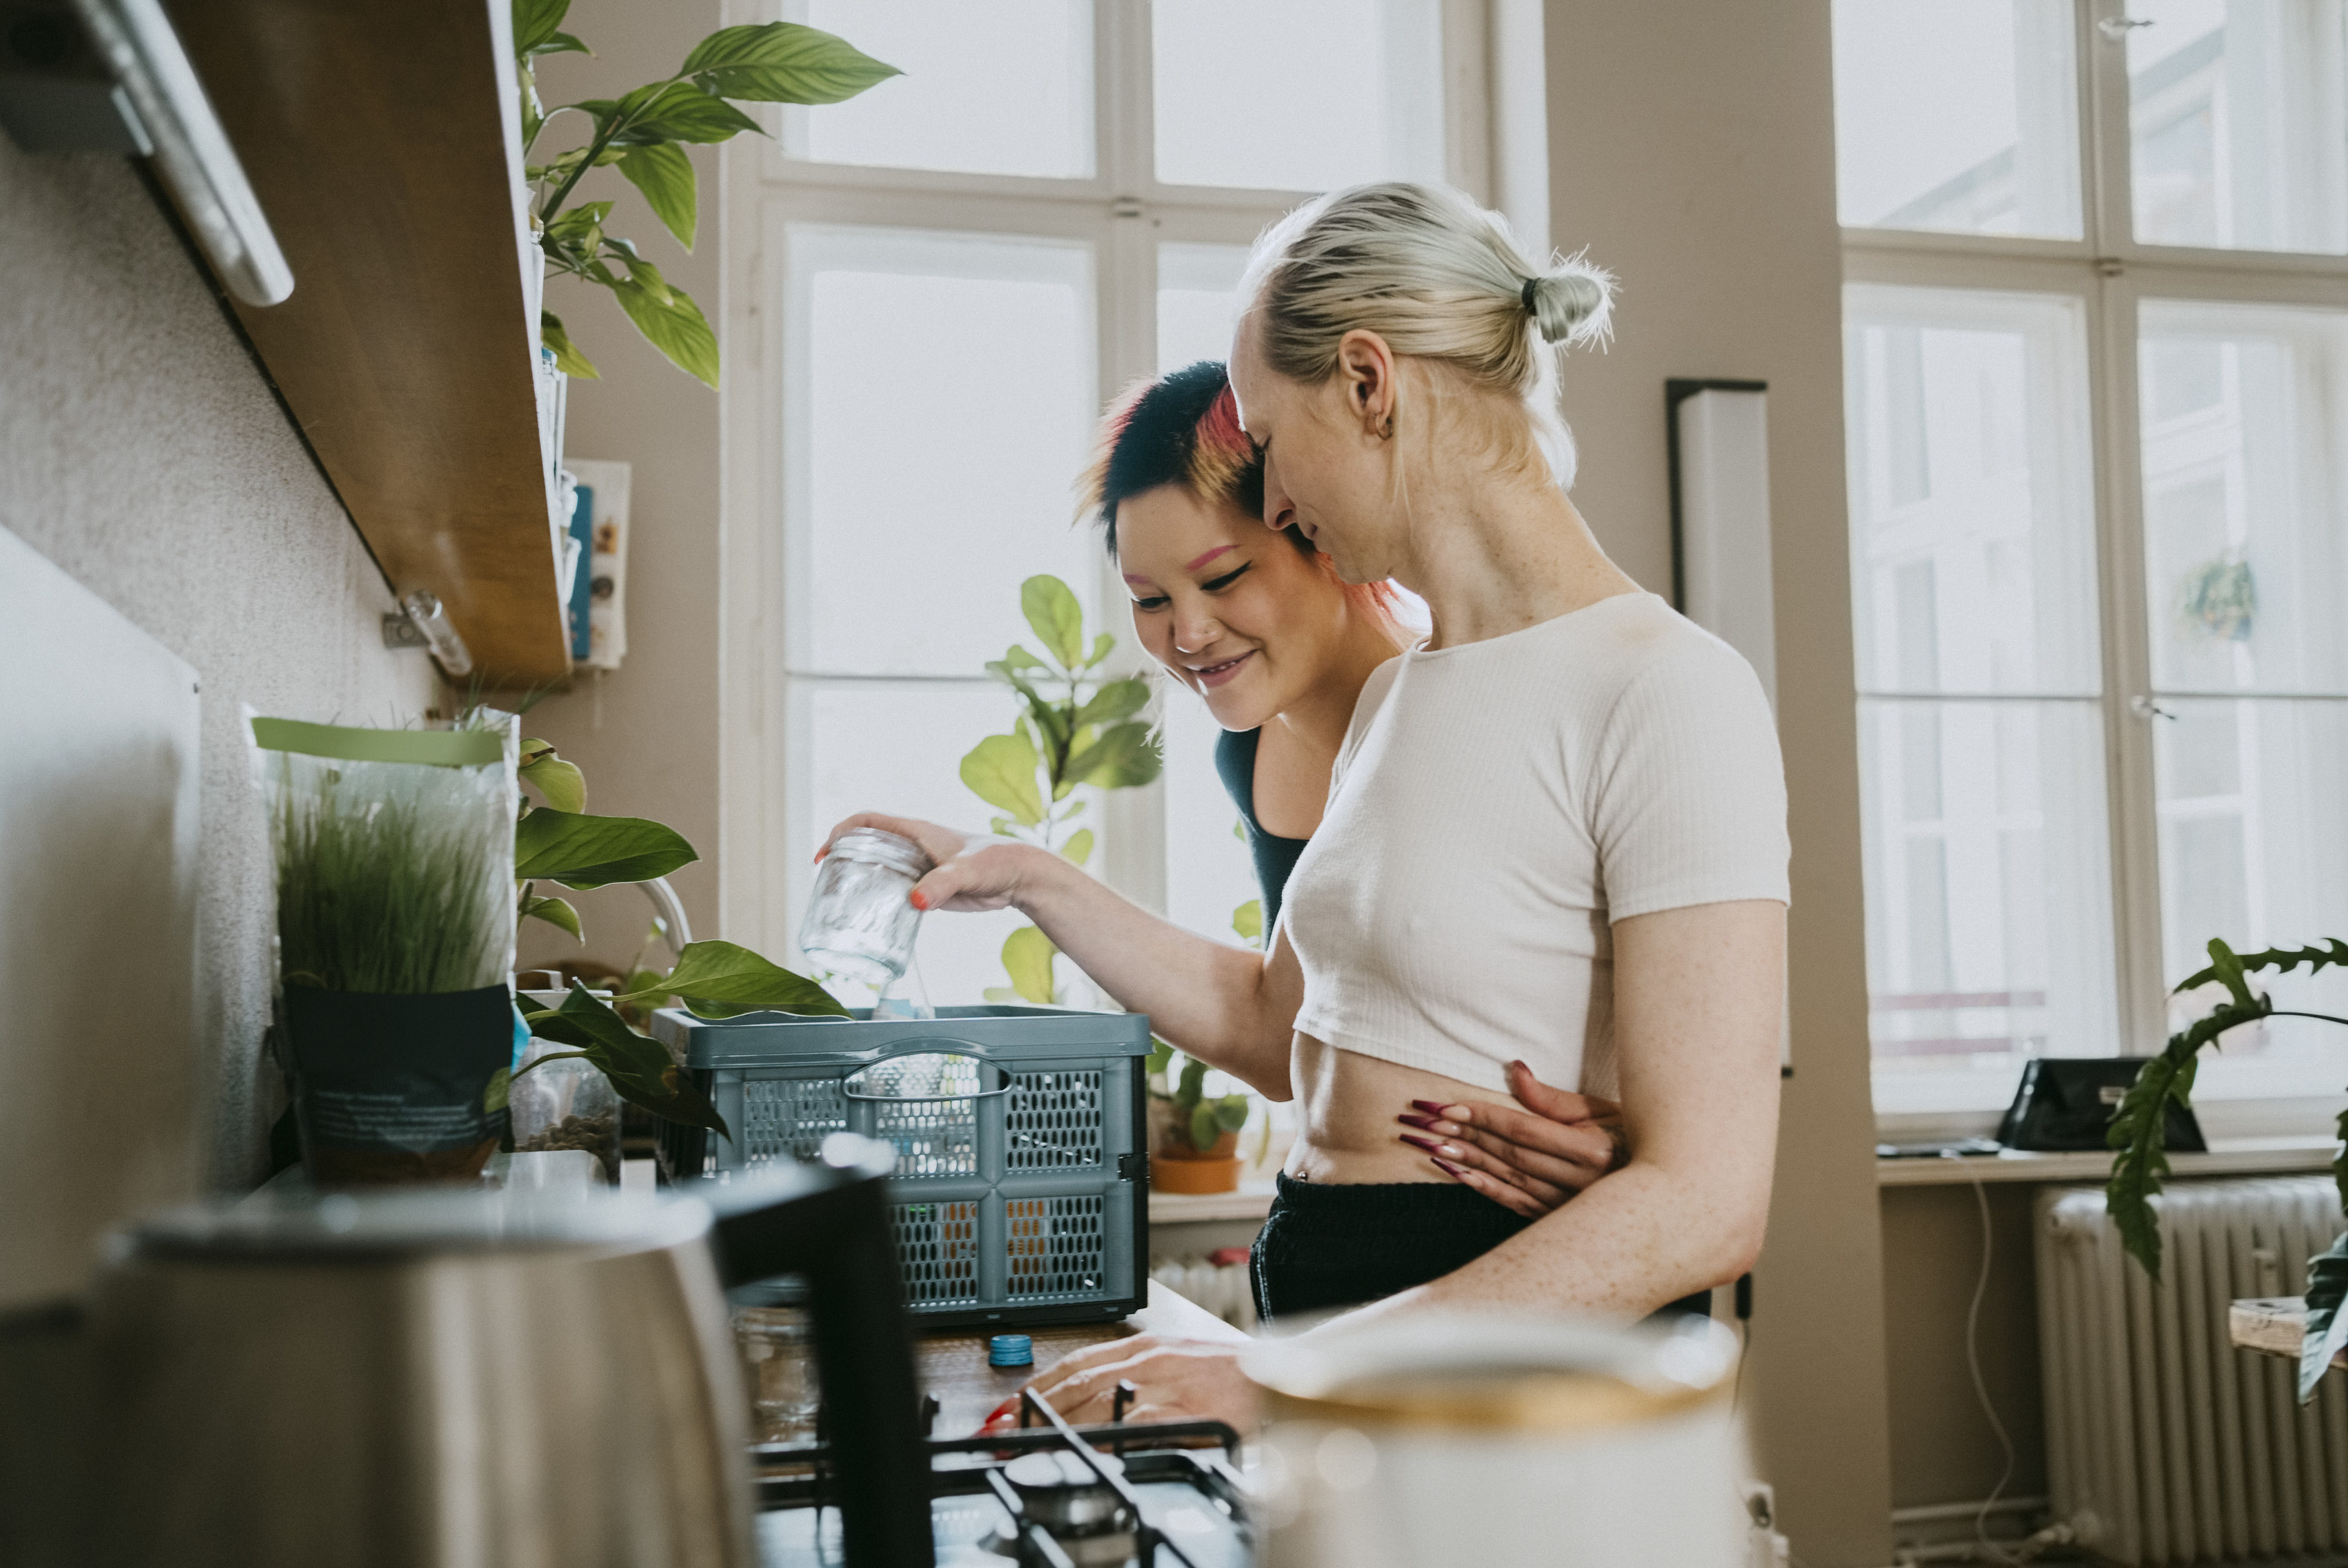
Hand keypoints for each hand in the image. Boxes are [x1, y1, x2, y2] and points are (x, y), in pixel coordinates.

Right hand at [818, 812, 1057, 914]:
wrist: (1018, 877)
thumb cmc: (995, 863)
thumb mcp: (966, 872)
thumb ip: (941, 886)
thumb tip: (913, 901)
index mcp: (915, 831)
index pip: (867, 821)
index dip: (841, 832)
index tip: (825, 853)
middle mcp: (911, 846)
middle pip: (866, 844)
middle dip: (842, 858)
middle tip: (825, 882)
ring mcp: (918, 867)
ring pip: (878, 869)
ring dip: (858, 880)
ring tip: (838, 901)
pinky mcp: (926, 888)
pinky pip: (893, 890)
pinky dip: (878, 899)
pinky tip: (870, 917)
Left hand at [974, 1334, 1259, 1434]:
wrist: (1282, 1375)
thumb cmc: (1233, 1376)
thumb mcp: (1177, 1367)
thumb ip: (1138, 1380)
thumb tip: (1094, 1404)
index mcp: (1147, 1347)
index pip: (1078, 1362)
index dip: (1037, 1384)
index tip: (1008, 1406)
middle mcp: (1151, 1360)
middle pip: (1078, 1383)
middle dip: (1033, 1409)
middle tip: (1001, 1432)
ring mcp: (1168, 1385)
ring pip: (1099, 1401)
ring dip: (1058, 1425)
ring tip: (1027, 1445)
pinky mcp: (1187, 1411)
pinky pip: (1138, 1424)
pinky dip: (1106, 1437)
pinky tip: (1084, 1450)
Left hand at [1396, 1059, 1627, 1218]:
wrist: (1671, 1191)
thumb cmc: (1634, 1139)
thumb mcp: (1601, 1111)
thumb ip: (1553, 1098)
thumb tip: (1515, 1070)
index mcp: (1593, 1150)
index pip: (1523, 1129)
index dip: (1482, 1116)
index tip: (1447, 1105)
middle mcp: (1581, 1182)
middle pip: (1509, 1153)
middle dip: (1464, 1134)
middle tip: (1425, 1120)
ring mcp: (1570, 1207)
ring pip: (1508, 1179)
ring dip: (1466, 1160)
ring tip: (1430, 1144)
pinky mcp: (1561, 1221)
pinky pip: (1516, 1203)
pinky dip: (1484, 1188)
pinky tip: (1457, 1174)